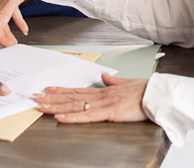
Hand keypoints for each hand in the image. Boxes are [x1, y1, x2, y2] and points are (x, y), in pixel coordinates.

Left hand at [33, 73, 148, 122]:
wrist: (158, 94)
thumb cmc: (146, 91)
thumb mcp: (127, 84)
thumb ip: (114, 82)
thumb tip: (104, 77)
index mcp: (105, 91)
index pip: (78, 91)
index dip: (61, 90)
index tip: (47, 90)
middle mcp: (101, 95)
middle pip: (71, 97)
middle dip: (52, 98)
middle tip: (35, 97)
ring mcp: (104, 103)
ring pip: (75, 105)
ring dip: (56, 106)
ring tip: (41, 106)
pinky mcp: (110, 112)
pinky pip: (87, 116)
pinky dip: (72, 117)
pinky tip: (60, 118)